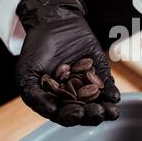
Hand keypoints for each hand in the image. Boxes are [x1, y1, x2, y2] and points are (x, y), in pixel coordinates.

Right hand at [15, 0, 120, 126]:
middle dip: (91, 115)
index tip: (76, 113)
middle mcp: (73, 97)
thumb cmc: (36, 50)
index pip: (64, 115)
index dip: (71, 117)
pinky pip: (107, 86)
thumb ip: (34, 95)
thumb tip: (52, 112)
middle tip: (96, 112)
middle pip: (84, 112)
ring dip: (106, 109)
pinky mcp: (101, 74)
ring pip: (99, 103)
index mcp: (55, 101)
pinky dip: (112, 92)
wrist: (53, 23)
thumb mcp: (26, 74)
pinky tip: (114, 97)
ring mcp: (88, 86)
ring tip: (110, 112)